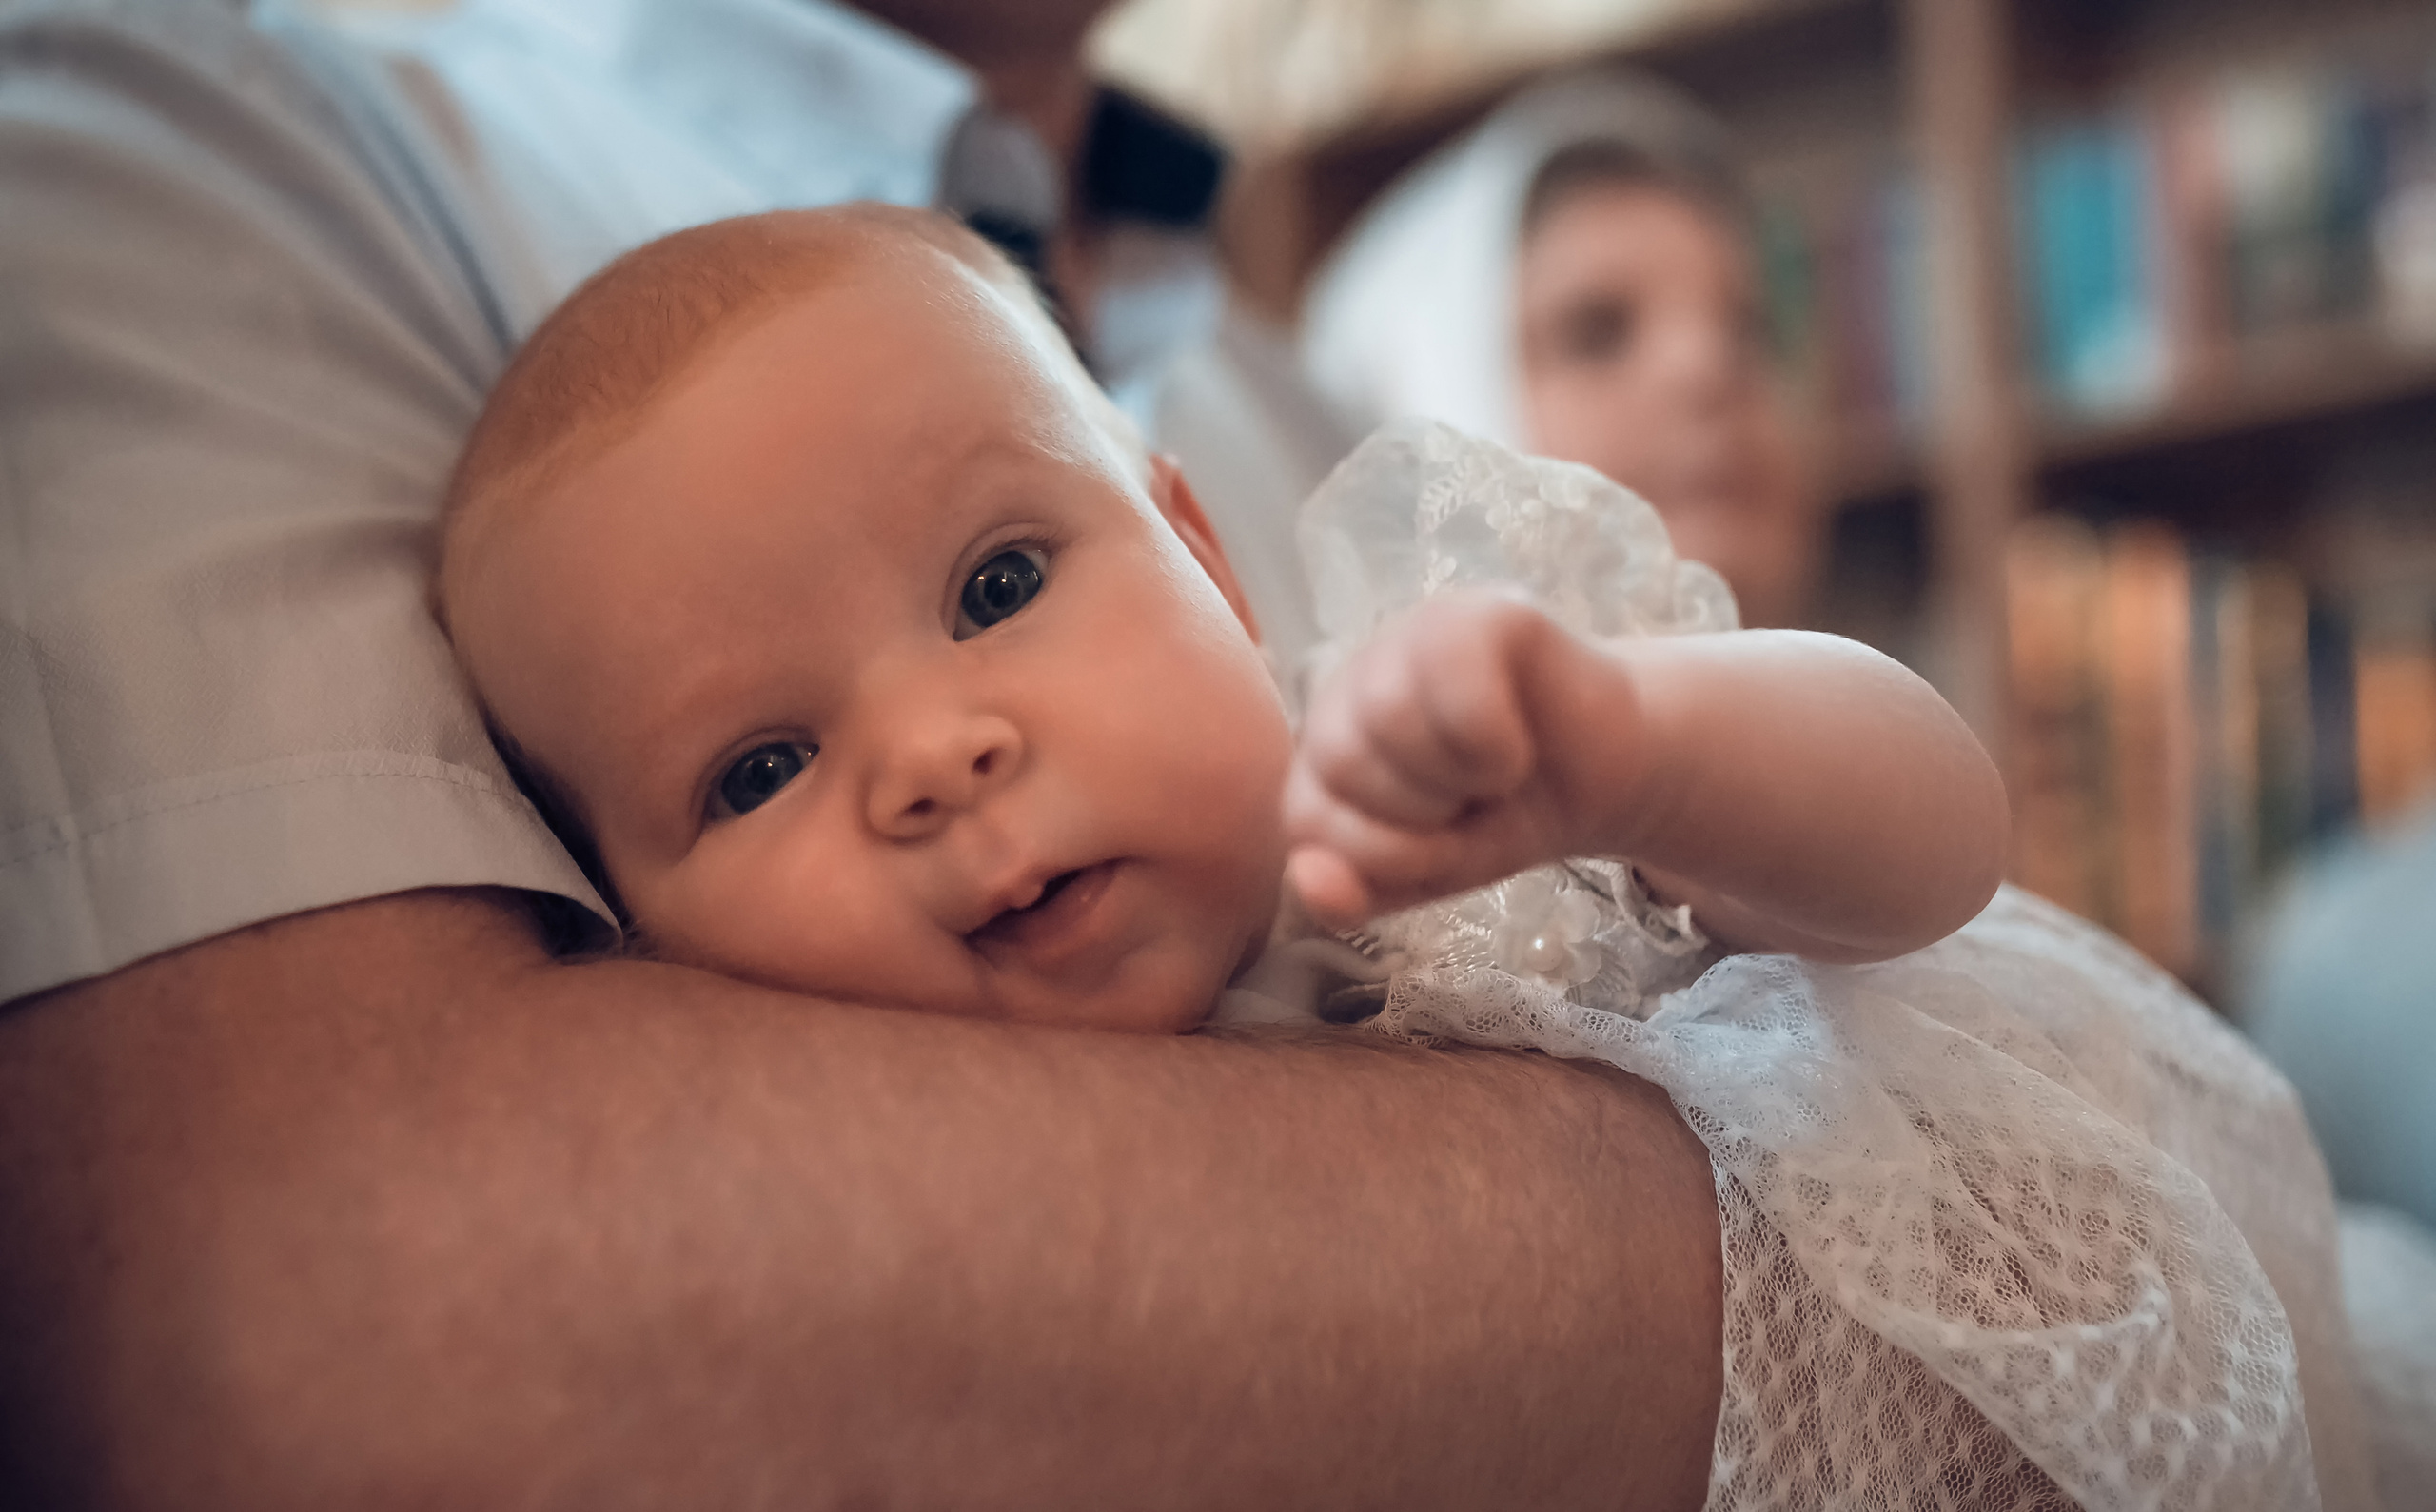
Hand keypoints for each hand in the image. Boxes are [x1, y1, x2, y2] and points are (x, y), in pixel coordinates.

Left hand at [1284, 593, 1631, 927]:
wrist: (1604, 781)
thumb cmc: (1501, 816)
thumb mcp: (1423, 873)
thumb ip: (1356, 890)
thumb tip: (1309, 880)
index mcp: (1324, 741)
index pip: (1305, 816)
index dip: (1384, 854)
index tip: (1441, 842)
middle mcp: (1354, 678)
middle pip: (1337, 758)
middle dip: (1420, 813)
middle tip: (1469, 800)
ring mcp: (1413, 635)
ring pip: (1389, 716)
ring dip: (1458, 777)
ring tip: (1492, 771)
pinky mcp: (1481, 613)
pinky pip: (1458, 686)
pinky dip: (1495, 746)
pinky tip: (1517, 744)